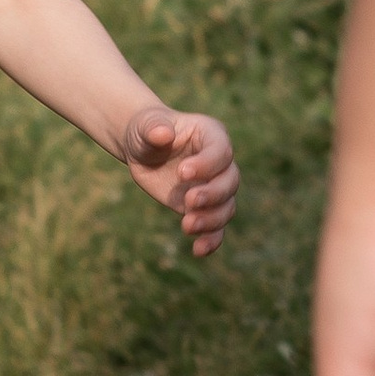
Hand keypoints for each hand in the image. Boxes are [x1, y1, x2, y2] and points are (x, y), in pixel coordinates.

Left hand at [121, 104, 238, 255]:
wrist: (143, 149)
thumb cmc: (147, 130)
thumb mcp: (146, 125)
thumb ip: (154, 127)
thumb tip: (163, 133)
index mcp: (212, 135)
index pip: (221, 151)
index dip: (207, 164)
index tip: (182, 173)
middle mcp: (220, 163)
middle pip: (230, 181)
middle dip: (212, 194)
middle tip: (188, 201)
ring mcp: (213, 187)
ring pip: (227, 206)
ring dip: (212, 219)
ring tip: (187, 225)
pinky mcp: (203, 208)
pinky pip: (216, 227)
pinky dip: (212, 239)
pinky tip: (198, 250)